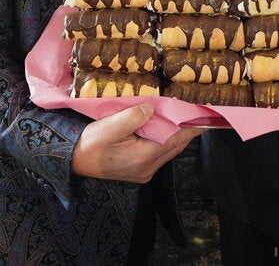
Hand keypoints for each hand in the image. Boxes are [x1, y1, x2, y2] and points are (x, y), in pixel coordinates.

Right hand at [70, 103, 203, 182]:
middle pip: (175, 146)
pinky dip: (167, 139)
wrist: (73, 161)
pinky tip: (167, 127)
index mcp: (143, 158)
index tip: (204, 115)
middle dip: (188, 130)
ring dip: (177, 134)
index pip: (174, 139)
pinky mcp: (140, 170)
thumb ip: (133, 117)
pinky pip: (160, 152)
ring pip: (169, 150)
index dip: (190, 126)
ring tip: (187, 117)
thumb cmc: (89, 144)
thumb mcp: (109, 127)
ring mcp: (144, 171)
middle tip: (200, 112)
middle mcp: (147, 168)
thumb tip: (153, 107)